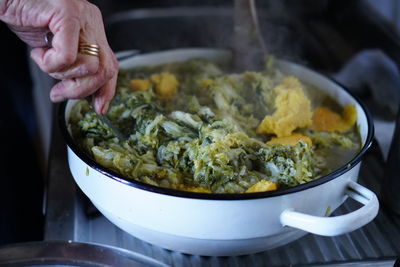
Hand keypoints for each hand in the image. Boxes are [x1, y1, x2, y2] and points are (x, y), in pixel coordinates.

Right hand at [0, 0, 117, 113]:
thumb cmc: (25, 18)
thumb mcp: (54, 48)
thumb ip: (72, 66)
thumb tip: (86, 94)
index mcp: (91, 28)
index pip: (111, 65)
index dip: (106, 91)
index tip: (99, 108)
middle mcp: (90, 20)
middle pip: (105, 70)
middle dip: (82, 90)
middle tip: (59, 93)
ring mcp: (81, 16)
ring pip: (90, 67)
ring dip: (62, 74)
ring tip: (45, 60)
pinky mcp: (67, 14)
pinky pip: (68, 56)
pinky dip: (51, 63)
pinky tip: (39, 52)